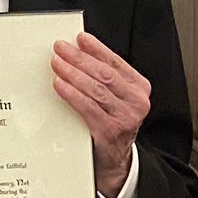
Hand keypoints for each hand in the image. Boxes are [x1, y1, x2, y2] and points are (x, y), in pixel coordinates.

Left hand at [52, 31, 153, 197]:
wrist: (115, 160)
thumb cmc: (112, 123)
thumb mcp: (115, 98)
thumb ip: (104, 78)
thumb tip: (79, 52)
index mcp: (139, 88)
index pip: (115, 62)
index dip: (96, 48)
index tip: (79, 38)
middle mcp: (136, 102)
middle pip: (104, 74)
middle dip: (80, 58)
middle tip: (61, 48)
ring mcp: (125, 118)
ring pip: (96, 89)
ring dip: (73, 73)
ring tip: (57, 64)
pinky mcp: (109, 131)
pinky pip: (87, 108)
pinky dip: (72, 94)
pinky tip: (60, 85)